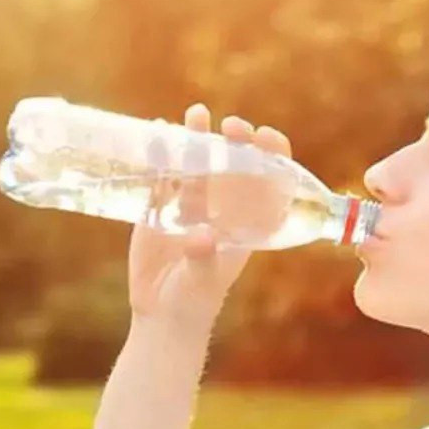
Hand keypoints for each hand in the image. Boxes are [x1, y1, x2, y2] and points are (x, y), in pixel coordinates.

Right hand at [127, 103, 291, 324]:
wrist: (161, 316)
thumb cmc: (194, 302)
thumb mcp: (202, 283)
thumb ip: (203, 259)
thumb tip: (201, 235)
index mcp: (245, 224)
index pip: (267, 184)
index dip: (272, 158)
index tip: (267, 137)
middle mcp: (222, 208)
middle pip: (234, 166)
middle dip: (236, 142)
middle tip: (232, 125)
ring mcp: (191, 205)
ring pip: (198, 165)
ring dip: (198, 139)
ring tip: (196, 113)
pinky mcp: (161, 208)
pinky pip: (163, 176)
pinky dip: (161, 156)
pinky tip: (157, 133)